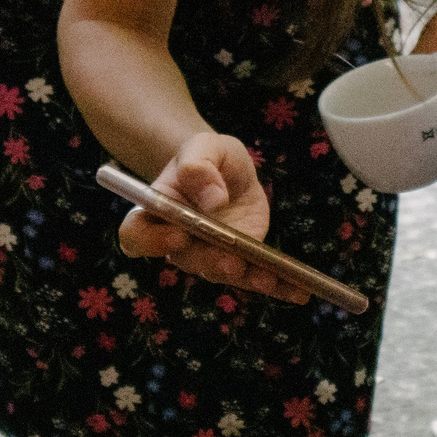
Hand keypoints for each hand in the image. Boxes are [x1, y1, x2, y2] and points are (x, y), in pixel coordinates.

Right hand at [114, 133, 314, 304]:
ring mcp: (209, 256)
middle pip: (186, 259)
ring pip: (223, 273)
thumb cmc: (207, 156)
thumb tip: (213, 198)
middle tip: (232, 259)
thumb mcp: (203, 145)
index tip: (177, 236)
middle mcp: (178, 242)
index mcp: (157, 212)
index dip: (150, 242)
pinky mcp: (239, 262)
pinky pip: (253, 278)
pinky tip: (300, 292)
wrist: (227, 169)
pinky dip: (277, 286)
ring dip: (247, 277)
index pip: (137, 235)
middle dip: (210, 262)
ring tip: (271, 278)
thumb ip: (200, 164)